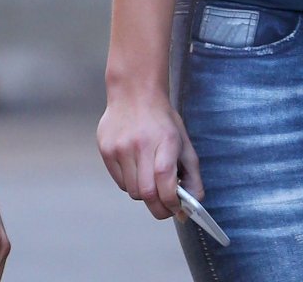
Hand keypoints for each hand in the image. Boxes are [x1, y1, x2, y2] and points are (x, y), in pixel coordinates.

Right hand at [98, 90, 201, 221]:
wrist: (134, 93)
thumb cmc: (162, 120)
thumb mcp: (183, 141)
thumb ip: (192, 173)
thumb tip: (195, 202)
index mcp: (165, 140)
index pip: (165, 180)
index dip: (171, 201)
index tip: (177, 209)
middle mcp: (141, 144)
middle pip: (146, 193)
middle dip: (159, 208)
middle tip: (166, 207)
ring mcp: (120, 148)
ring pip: (132, 192)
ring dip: (145, 193)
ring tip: (150, 177)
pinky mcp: (106, 151)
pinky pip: (120, 183)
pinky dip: (131, 184)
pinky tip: (136, 167)